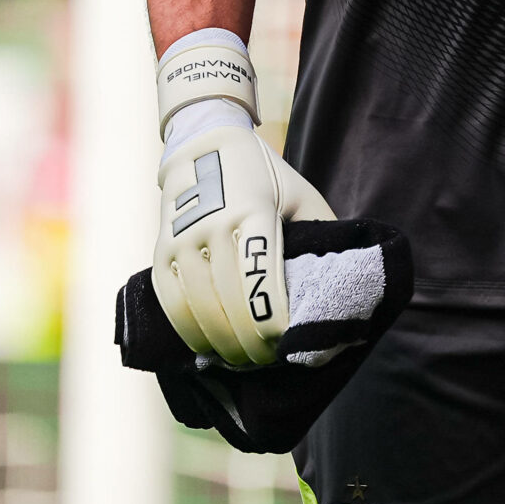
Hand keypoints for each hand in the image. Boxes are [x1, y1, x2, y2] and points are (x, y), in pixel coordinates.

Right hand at [152, 121, 333, 365]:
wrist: (204, 144)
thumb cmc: (264, 174)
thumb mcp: (300, 194)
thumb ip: (321, 233)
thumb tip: (343, 279)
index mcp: (254, 213)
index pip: (262, 283)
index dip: (274, 324)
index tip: (286, 342)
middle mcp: (214, 227)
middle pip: (231, 305)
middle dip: (250, 343)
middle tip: (267, 359)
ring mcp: (182, 239)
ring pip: (198, 309)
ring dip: (220, 344)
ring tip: (241, 359)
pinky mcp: (160, 249)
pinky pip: (171, 302)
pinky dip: (188, 331)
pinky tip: (207, 346)